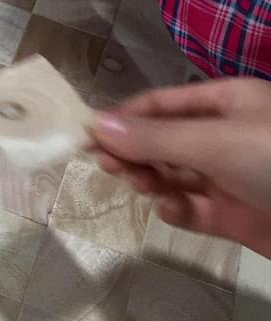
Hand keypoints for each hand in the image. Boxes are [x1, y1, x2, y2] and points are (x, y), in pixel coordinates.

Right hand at [92, 79, 270, 257]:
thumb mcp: (214, 141)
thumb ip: (154, 137)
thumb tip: (95, 124)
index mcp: (227, 103)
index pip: (161, 104)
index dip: (124, 117)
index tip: (86, 137)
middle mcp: (226, 137)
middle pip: (164, 141)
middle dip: (135, 152)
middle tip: (108, 167)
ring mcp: (231, 178)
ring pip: (174, 176)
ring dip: (151, 180)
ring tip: (140, 186)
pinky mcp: (236, 217)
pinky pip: (193, 210)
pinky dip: (177, 210)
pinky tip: (170, 209)